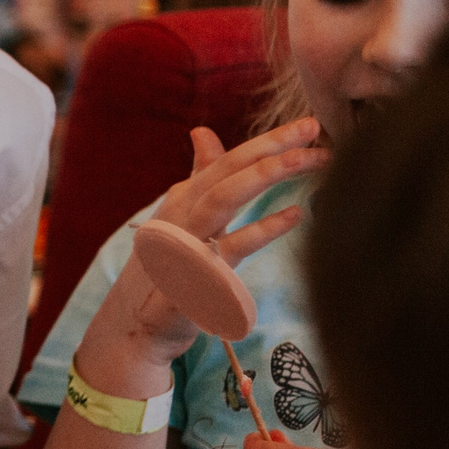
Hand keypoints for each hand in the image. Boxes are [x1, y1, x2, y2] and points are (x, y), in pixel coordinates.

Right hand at [76, 121, 325, 394]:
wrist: (135, 324)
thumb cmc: (166, 269)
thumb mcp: (181, 217)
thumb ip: (199, 175)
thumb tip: (203, 132)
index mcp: (182, 199)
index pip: (226, 160)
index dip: (266, 140)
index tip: (308, 124)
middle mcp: (180, 215)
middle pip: (226, 172)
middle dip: (270, 147)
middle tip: (313, 129)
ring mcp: (182, 243)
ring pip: (222, 198)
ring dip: (264, 175)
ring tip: (306, 159)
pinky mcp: (191, 277)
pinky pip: (229, 248)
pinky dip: (262, 229)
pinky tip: (295, 215)